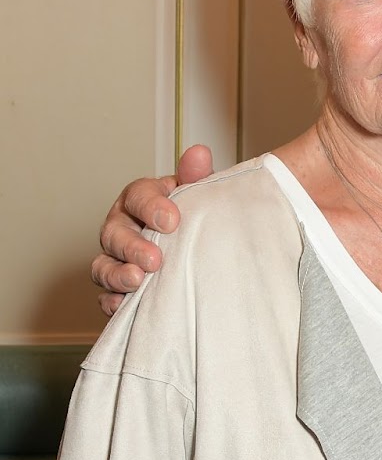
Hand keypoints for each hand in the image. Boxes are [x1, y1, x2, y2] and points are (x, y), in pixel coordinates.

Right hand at [91, 144, 213, 316]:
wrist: (192, 246)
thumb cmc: (190, 217)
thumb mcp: (196, 195)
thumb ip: (195, 176)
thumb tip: (200, 153)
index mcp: (140, 199)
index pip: (138, 196)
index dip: (151, 207)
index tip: (172, 220)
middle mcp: (122, 227)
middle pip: (114, 233)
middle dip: (132, 246)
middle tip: (153, 259)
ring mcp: (115, 258)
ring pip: (102, 265)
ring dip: (117, 274)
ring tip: (137, 281)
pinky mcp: (116, 287)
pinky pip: (105, 295)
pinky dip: (111, 301)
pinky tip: (123, 305)